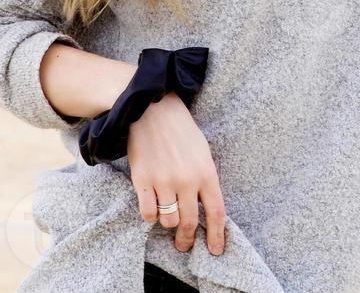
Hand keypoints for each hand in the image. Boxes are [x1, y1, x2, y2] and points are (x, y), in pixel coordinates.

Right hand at [129, 91, 226, 255]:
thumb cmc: (181, 131)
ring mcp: (164, 181)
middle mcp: (187, 180)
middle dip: (187, 239)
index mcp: (207, 173)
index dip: (216, 236)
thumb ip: (206, 181)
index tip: (215, 250)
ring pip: (168, 221)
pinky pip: (147, 213)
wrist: (153, 109)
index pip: (216, 213)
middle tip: (184, 245)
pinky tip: (152, 207)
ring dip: (168, 222)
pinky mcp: (142, 180)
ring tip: (167, 213)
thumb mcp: (203, 153)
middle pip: (190, 223)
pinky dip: (150, 216)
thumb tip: (207, 210)